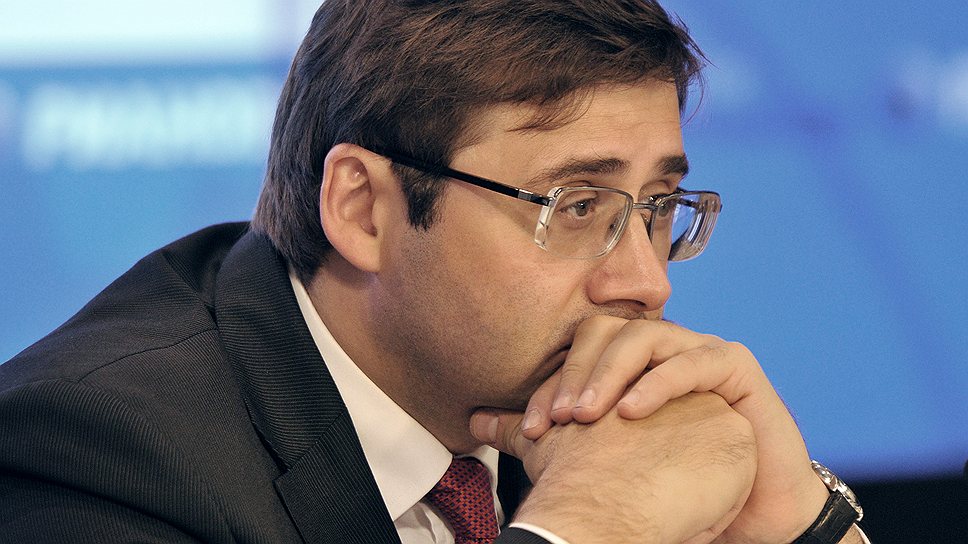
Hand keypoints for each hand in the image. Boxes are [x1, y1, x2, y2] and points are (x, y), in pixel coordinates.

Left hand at [520, 316, 828, 542]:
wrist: (746, 508)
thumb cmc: (674, 482)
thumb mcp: (600, 456)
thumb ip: (542, 435)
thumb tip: (474, 419)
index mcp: (625, 362)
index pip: (578, 351)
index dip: (551, 384)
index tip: (531, 428)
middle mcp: (658, 348)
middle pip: (605, 333)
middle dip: (575, 373)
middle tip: (557, 419)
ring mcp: (695, 350)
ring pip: (644, 339)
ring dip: (610, 374)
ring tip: (589, 416)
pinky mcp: (732, 363)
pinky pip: (691, 361)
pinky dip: (657, 383)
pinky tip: (631, 411)